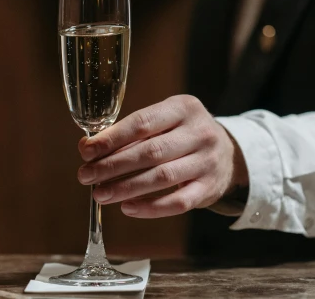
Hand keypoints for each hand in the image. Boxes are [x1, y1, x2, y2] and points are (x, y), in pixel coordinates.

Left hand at [76, 95, 248, 217]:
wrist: (228, 153)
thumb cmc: (183, 134)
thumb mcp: (166, 120)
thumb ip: (133, 131)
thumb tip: (90, 148)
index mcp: (184, 108)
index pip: (143, 122)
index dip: (112, 138)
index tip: (86, 151)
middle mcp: (199, 132)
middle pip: (150, 152)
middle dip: (113, 166)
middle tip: (86, 176)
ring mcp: (207, 161)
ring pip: (162, 177)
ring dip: (126, 188)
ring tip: (100, 194)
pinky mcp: (209, 188)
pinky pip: (178, 202)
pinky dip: (150, 208)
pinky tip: (127, 208)